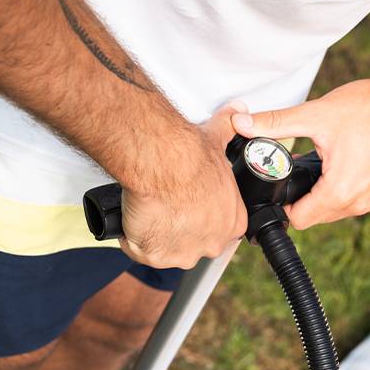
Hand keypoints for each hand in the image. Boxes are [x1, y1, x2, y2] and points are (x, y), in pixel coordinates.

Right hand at [119, 103, 247, 268]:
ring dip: (156, 235)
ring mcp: (184, 254)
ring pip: (168, 250)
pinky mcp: (155, 257)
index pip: (217, 228)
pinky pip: (140, 251)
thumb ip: (229, 129)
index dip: (199, 215)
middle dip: (179, 228)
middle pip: (193, 243)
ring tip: (148, 209)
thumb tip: (237, 113)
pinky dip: (132, 238)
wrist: (160, 160)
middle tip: (165, 204)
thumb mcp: (217, 139)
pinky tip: (132, 218)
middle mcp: (212, 244)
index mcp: (232, 222)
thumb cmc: (189, 154)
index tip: (186, 202)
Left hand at [231, 77, 369, 229]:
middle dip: (307, 196)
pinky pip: (362, 202)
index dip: (286, 204)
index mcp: (339, 191)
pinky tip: (353, 163)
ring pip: (340, 210)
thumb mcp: (316, 114)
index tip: (283, 185)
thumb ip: (275, 123)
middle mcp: (361, 204)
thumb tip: (241, 124)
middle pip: (318, 216)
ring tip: (328, 163)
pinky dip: (353, 189)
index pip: (299, 219)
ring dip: (329, 193)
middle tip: (304, 168)